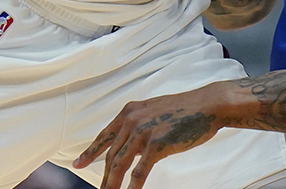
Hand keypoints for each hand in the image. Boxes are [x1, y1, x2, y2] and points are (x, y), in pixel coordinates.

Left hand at [73, 88, 222, 188]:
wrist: (207, 106)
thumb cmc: (184, 109)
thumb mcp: (154, 110)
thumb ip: (138, 123)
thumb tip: (129, 142)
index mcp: (129, 111)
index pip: (104, 136)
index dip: (91, 152)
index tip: (78, 164)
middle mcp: (131, 121)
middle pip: (111, 155)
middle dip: (103, 175)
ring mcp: (142, 133)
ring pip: (119, 165)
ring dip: (112, 184)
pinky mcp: (156, 146)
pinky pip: (138, 172)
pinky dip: (131, 187)